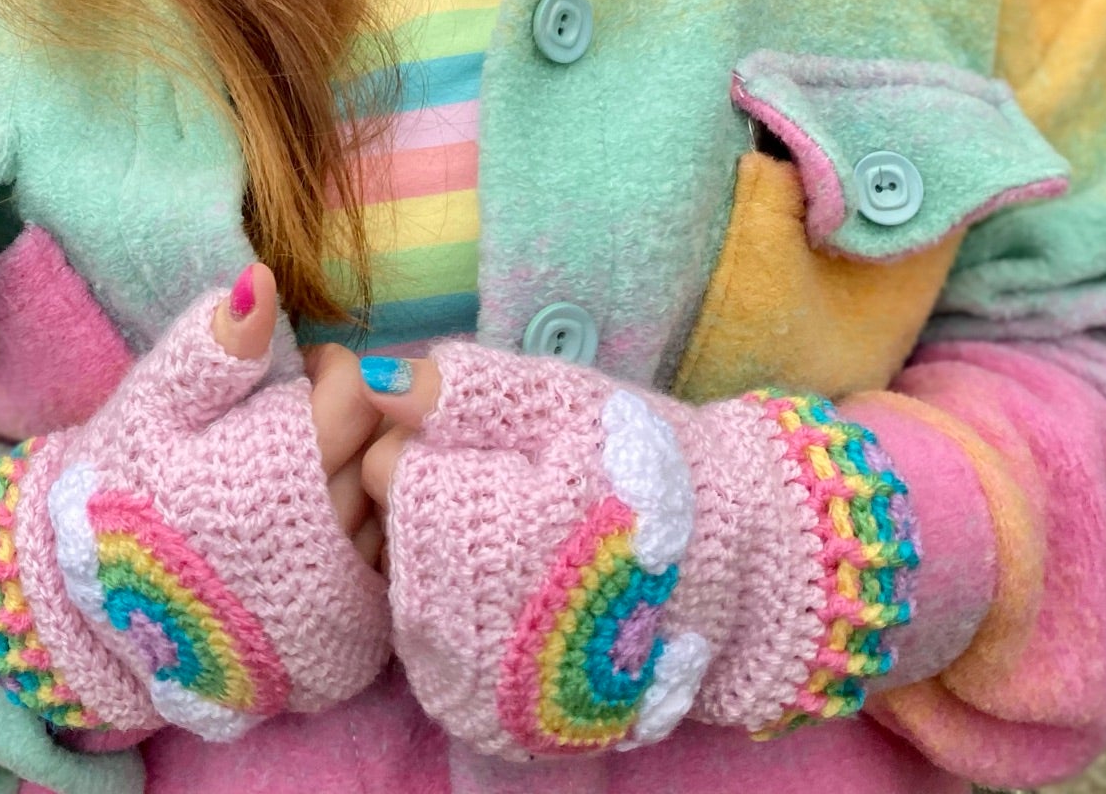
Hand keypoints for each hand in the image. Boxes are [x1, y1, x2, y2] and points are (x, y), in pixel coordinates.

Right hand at [28, 267, 390, 736]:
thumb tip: (260, 282)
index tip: (295, 378)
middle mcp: (322, 544)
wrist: (93, 610)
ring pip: (389, 513)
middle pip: (382, 452)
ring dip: (362, 485)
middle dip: (353, 425)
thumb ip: (214, 346)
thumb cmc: (127, 488)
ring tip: (306, 482)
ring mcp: (336, 604)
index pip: (360, 393)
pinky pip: (386, 579)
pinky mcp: (341, 651)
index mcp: (281, 473)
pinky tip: (319, 538)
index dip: (331, 371)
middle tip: (301, 430)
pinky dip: (366, 548)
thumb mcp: (154, 404)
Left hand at [345, 343, 915, 758]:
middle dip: (434, 504)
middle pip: (394, 536)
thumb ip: (460, 388)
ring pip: (408, 597)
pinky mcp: (500, 724)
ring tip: (521, 545)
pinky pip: (438, 658)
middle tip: (514, 495)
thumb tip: (371, 380)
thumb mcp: (561, 402)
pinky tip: (514, 598)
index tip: (491, 450)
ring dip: (442, 563)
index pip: (388, 469)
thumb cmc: (645, 466)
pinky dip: (460, 623)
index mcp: (491, 529)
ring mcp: (484, 687)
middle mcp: (475, 623)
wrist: (735, 570)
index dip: (430, 446)